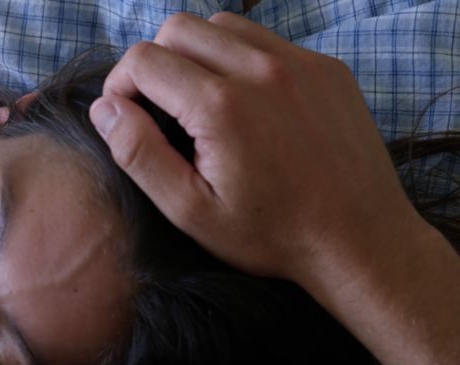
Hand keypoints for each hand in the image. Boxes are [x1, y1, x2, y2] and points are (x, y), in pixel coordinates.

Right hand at [90, 12, 426, 285]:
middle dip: (155, 64)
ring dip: (197, 55)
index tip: (127, 119)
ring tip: (200, 104)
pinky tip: (246, 107)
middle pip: (178, 28)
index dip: (120, 86)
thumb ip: (138, 154)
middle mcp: (261, 70)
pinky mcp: (326, 67)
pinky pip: (266, 40)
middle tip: (159, 111)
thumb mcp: (189, 210)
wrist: (359, 239)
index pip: (144, 59)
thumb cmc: (270, 234)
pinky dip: (241, 61)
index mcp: (220, 106)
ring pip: (222, 25)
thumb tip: (104, 109)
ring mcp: (300, 62)